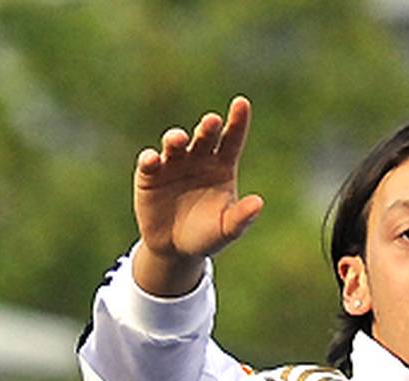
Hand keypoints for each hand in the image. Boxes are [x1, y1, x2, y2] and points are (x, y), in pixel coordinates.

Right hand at [131, 96, 264, 295]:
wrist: (176, 249)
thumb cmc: (207, 235)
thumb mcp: (227, 230)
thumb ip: (241, 217)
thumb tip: (258, 203)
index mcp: (222, 165)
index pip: (232, 138)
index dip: (237, 121)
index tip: (242, 103)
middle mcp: (198, 158)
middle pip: (204, 136)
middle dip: (207, 128)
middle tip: (212, 121)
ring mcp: (173, 164)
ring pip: (174, 144)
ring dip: (176, 139)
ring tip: (179, 140)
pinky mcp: (149, 175)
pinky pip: (149, 163)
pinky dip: (150, 159)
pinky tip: (153, 160)